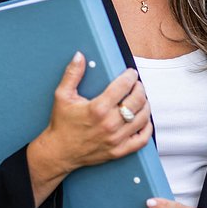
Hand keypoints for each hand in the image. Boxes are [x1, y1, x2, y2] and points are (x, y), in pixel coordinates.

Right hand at [27, 52, 152, 204]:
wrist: (59, 152)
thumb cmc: (62, 124)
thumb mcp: (62, 96)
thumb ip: (72, 74)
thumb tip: (79, 55)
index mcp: (97, 108)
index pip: (123, 86)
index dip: (130, 76)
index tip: (131, 73)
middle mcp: (109, 124)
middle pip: (137, 101)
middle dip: (140, 89)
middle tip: (137, 85)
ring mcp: (116, 139)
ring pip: (143, 118)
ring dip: (145, 106)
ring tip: (140, 99)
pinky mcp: (119, 151)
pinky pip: (142, 140)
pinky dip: (147, 129)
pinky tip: (144, 120)